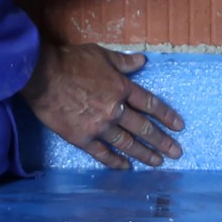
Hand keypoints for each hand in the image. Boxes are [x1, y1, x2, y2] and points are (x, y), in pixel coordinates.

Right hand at [19, 42, 183, 169]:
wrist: (43, 75)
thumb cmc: (71, 61)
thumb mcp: (101, 54)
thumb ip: (123, 61)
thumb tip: (142, 60)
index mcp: (122, 88)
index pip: (150, 104)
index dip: (167, 116)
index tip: (179, 126)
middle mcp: (115, 110)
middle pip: (144, 128)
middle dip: (162, 141)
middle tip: (176, 152)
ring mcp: (99, 127)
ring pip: (127, 144)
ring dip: (145, 154)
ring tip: (158, 162)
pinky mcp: (82, 138)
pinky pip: (103, 154)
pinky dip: (115, 162)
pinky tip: (126, 167)